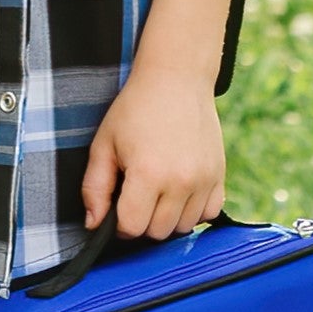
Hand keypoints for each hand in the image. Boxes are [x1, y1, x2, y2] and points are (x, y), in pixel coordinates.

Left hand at [80, 63, 225, 240]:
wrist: (176, 79)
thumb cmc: (136, 108)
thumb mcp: (103, 144)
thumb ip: (94, 188)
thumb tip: (94, 224)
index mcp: (148, 174)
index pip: (132, 227)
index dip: (118, 223)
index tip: (118, 207)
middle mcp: (180, 181)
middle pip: (158, 232)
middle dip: (142, 222)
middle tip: (136, 196)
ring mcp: (203, 179)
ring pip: (184, 227)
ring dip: (168, 218)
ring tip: (158, 191)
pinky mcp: (219, 174)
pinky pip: (209, 213)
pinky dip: (194, 210)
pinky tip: (180, 193)